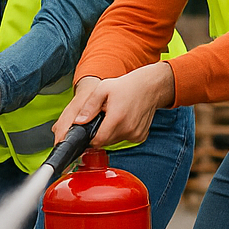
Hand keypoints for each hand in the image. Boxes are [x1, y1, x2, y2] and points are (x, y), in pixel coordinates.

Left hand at [51, 63, 174, 147]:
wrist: (150, 86)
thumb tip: (79, 121)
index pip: (97, 140)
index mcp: (117, 118)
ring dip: (110, 132)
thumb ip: (89, 107)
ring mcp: (135, 134)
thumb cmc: (127, 86)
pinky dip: (121, 132)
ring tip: (113, 116)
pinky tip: (123, 120)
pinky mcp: (140, 137)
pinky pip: (124, 139)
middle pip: (105, 142)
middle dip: (100, 132)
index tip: (89, 128)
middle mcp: (128, 129)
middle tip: (103, 117)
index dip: (90, 136)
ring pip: (114, 141)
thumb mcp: (102, 90)